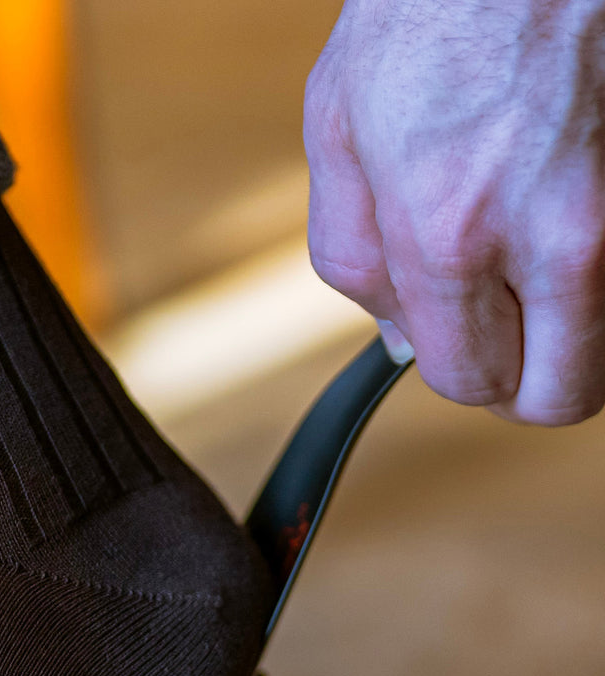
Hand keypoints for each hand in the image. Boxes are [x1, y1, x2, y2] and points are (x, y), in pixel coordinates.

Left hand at [305, 0, 604, 424]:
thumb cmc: (425, 13)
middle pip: (561, 395)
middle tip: (511, 334)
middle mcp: (555, 234)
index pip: (469, 381)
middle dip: (527, 378)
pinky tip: (566, 217)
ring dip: (575, 330)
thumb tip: (401, 345)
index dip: (461, 372)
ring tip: (537, 270)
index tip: (461, 343)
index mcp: (450, 234)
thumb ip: (355, 262)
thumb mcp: (339, 133)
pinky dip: (600, 273)